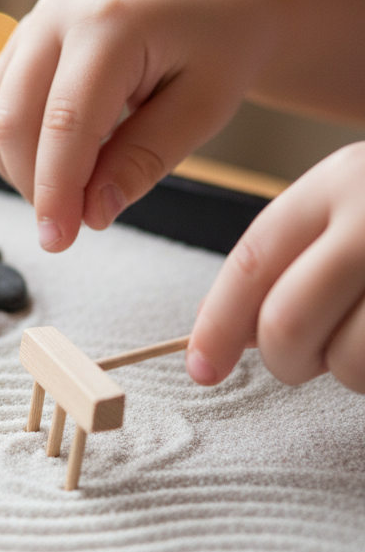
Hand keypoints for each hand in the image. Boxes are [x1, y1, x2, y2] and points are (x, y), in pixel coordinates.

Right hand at [0, 0, 282, 249]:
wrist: (215, 1)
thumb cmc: (218, 52)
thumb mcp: (202, 111)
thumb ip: (144, 160)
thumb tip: (90, 213)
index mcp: (110, 23)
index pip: (65, 120)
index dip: (56, 189)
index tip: (60, 241)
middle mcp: (59, 13)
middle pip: (13, 119)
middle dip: (33, 186)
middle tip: (70, 229)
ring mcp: (34, 22)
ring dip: (21, 170)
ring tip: (73, 194)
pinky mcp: (23, 40)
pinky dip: (17, 149)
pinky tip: (61, 165)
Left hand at [187, 144, 364, 392]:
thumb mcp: (348, 202)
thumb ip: (288, 252)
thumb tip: (217, 327)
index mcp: (337, 182)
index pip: (252, 261)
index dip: (217, 324)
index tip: (201, 366)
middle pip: (285, 323)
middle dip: (283, 360)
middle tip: (302, 358)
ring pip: (344, 362)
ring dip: (343, 369)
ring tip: (360, 334)